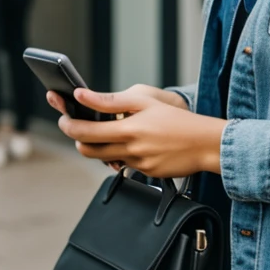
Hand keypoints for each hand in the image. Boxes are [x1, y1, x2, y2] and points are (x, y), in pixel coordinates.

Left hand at [49, 85, 225, 177]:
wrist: (206, 144)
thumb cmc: (177, 119)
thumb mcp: (145, 101)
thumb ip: (112, 100)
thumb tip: (82, 96)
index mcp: (128, 130)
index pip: (86, 132)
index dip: (69, 125)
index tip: (63, 119)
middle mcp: (130, 150)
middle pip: (88, 151)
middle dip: (78, 140)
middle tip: (78, 127)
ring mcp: (137, 164)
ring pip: (105, 159)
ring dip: (98, 147)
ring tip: (105, 133)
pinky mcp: (146, 173)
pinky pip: (125, 164)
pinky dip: (122, 154)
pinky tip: (135, 142)